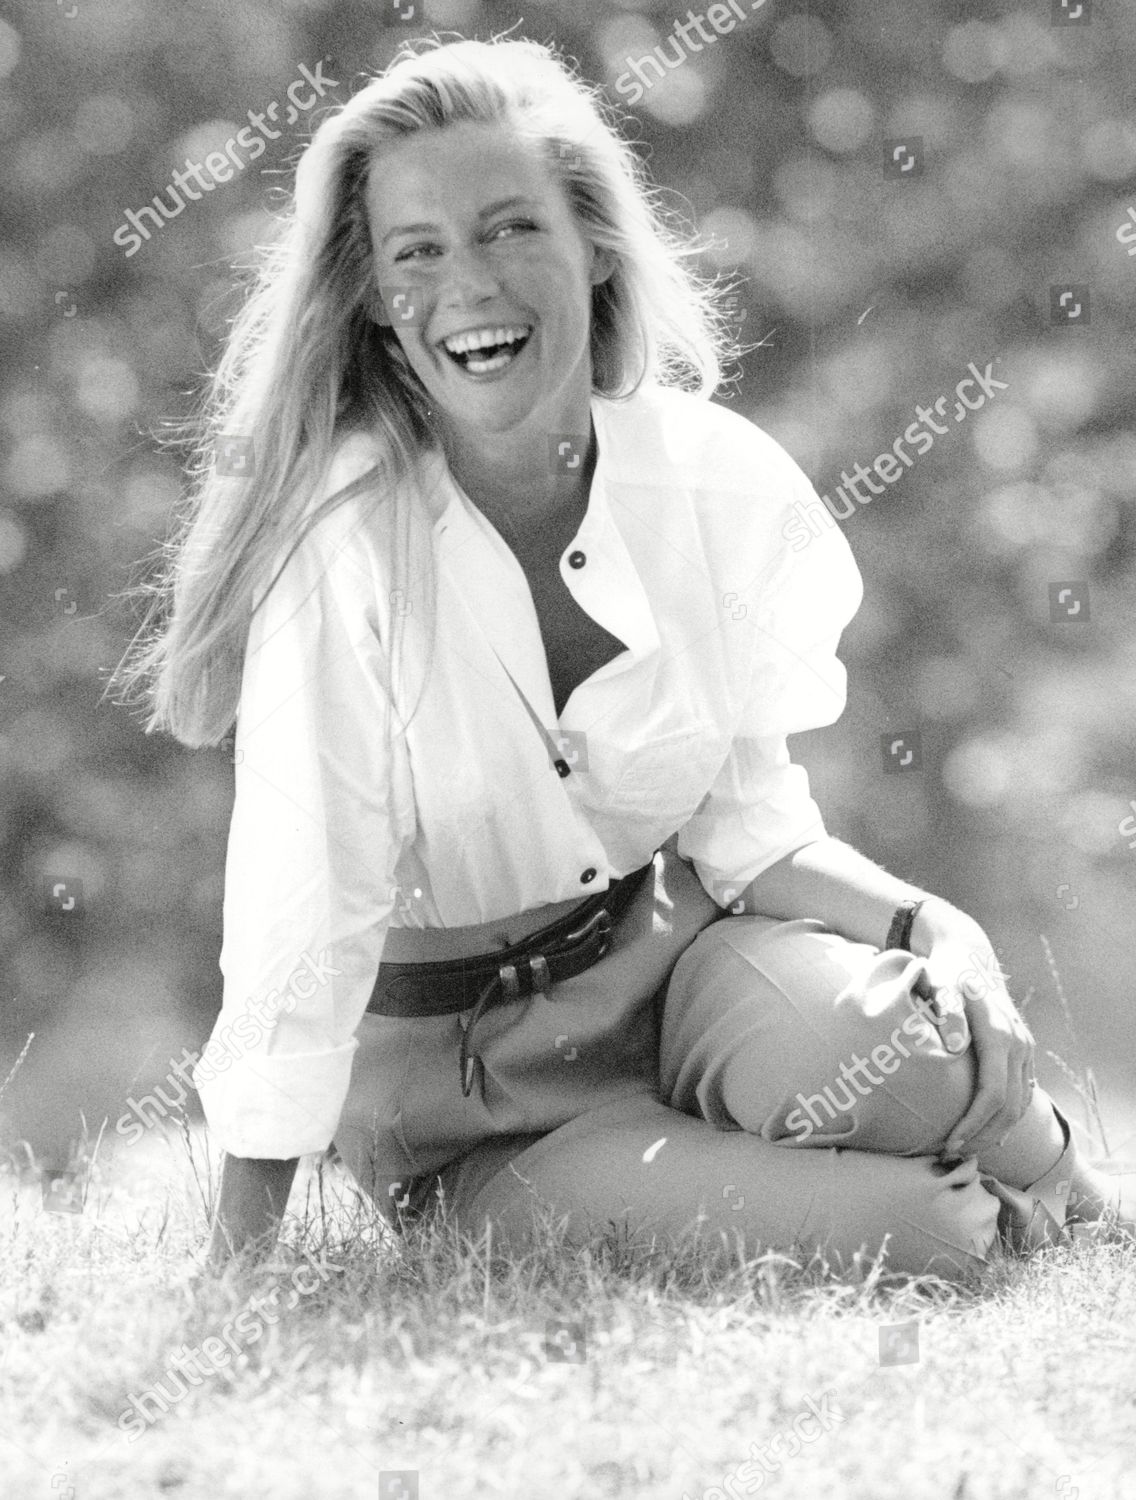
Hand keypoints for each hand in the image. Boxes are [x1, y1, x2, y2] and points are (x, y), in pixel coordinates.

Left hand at [908, 911, 1035, 1159]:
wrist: (969, 956)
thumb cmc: (946, 974)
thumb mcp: (940, 986)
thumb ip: (946, 1012)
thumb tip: (955, 1046)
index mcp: (998, 1035)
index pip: (992, 1094)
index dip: (973, 1124)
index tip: (950, 1142)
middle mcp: (1018, 1045)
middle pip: (1009, 1108)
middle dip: (983, 1137)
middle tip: (951, 1155)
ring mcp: (1025, 1049)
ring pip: (1019, 1105)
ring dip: (995, 1133)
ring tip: (964, 1150)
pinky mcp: (1023, 1052)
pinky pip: (1021, 1094)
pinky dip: (1007, 1118)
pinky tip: (987, 1134)